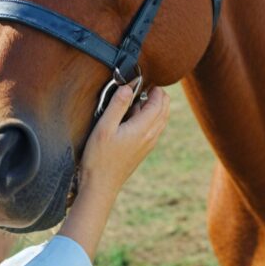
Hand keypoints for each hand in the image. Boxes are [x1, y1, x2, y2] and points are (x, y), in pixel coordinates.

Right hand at [58, 84, 169, 259]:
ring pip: (161, 119)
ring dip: (154, 107)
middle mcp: (151, 136)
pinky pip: (154, 128)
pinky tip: (131, 118)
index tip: (142, 80)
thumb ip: (117, 105)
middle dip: (157, 95)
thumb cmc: (99, 157)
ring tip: (134, 102)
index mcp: (144, 128)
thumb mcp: (104, 127)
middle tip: (140, 87)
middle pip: (165, 109)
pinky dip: (149, 118)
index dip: (154, 88)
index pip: (159, 102)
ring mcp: (149, 144)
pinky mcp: (144, 150)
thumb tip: (129, 87)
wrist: (101, 185)